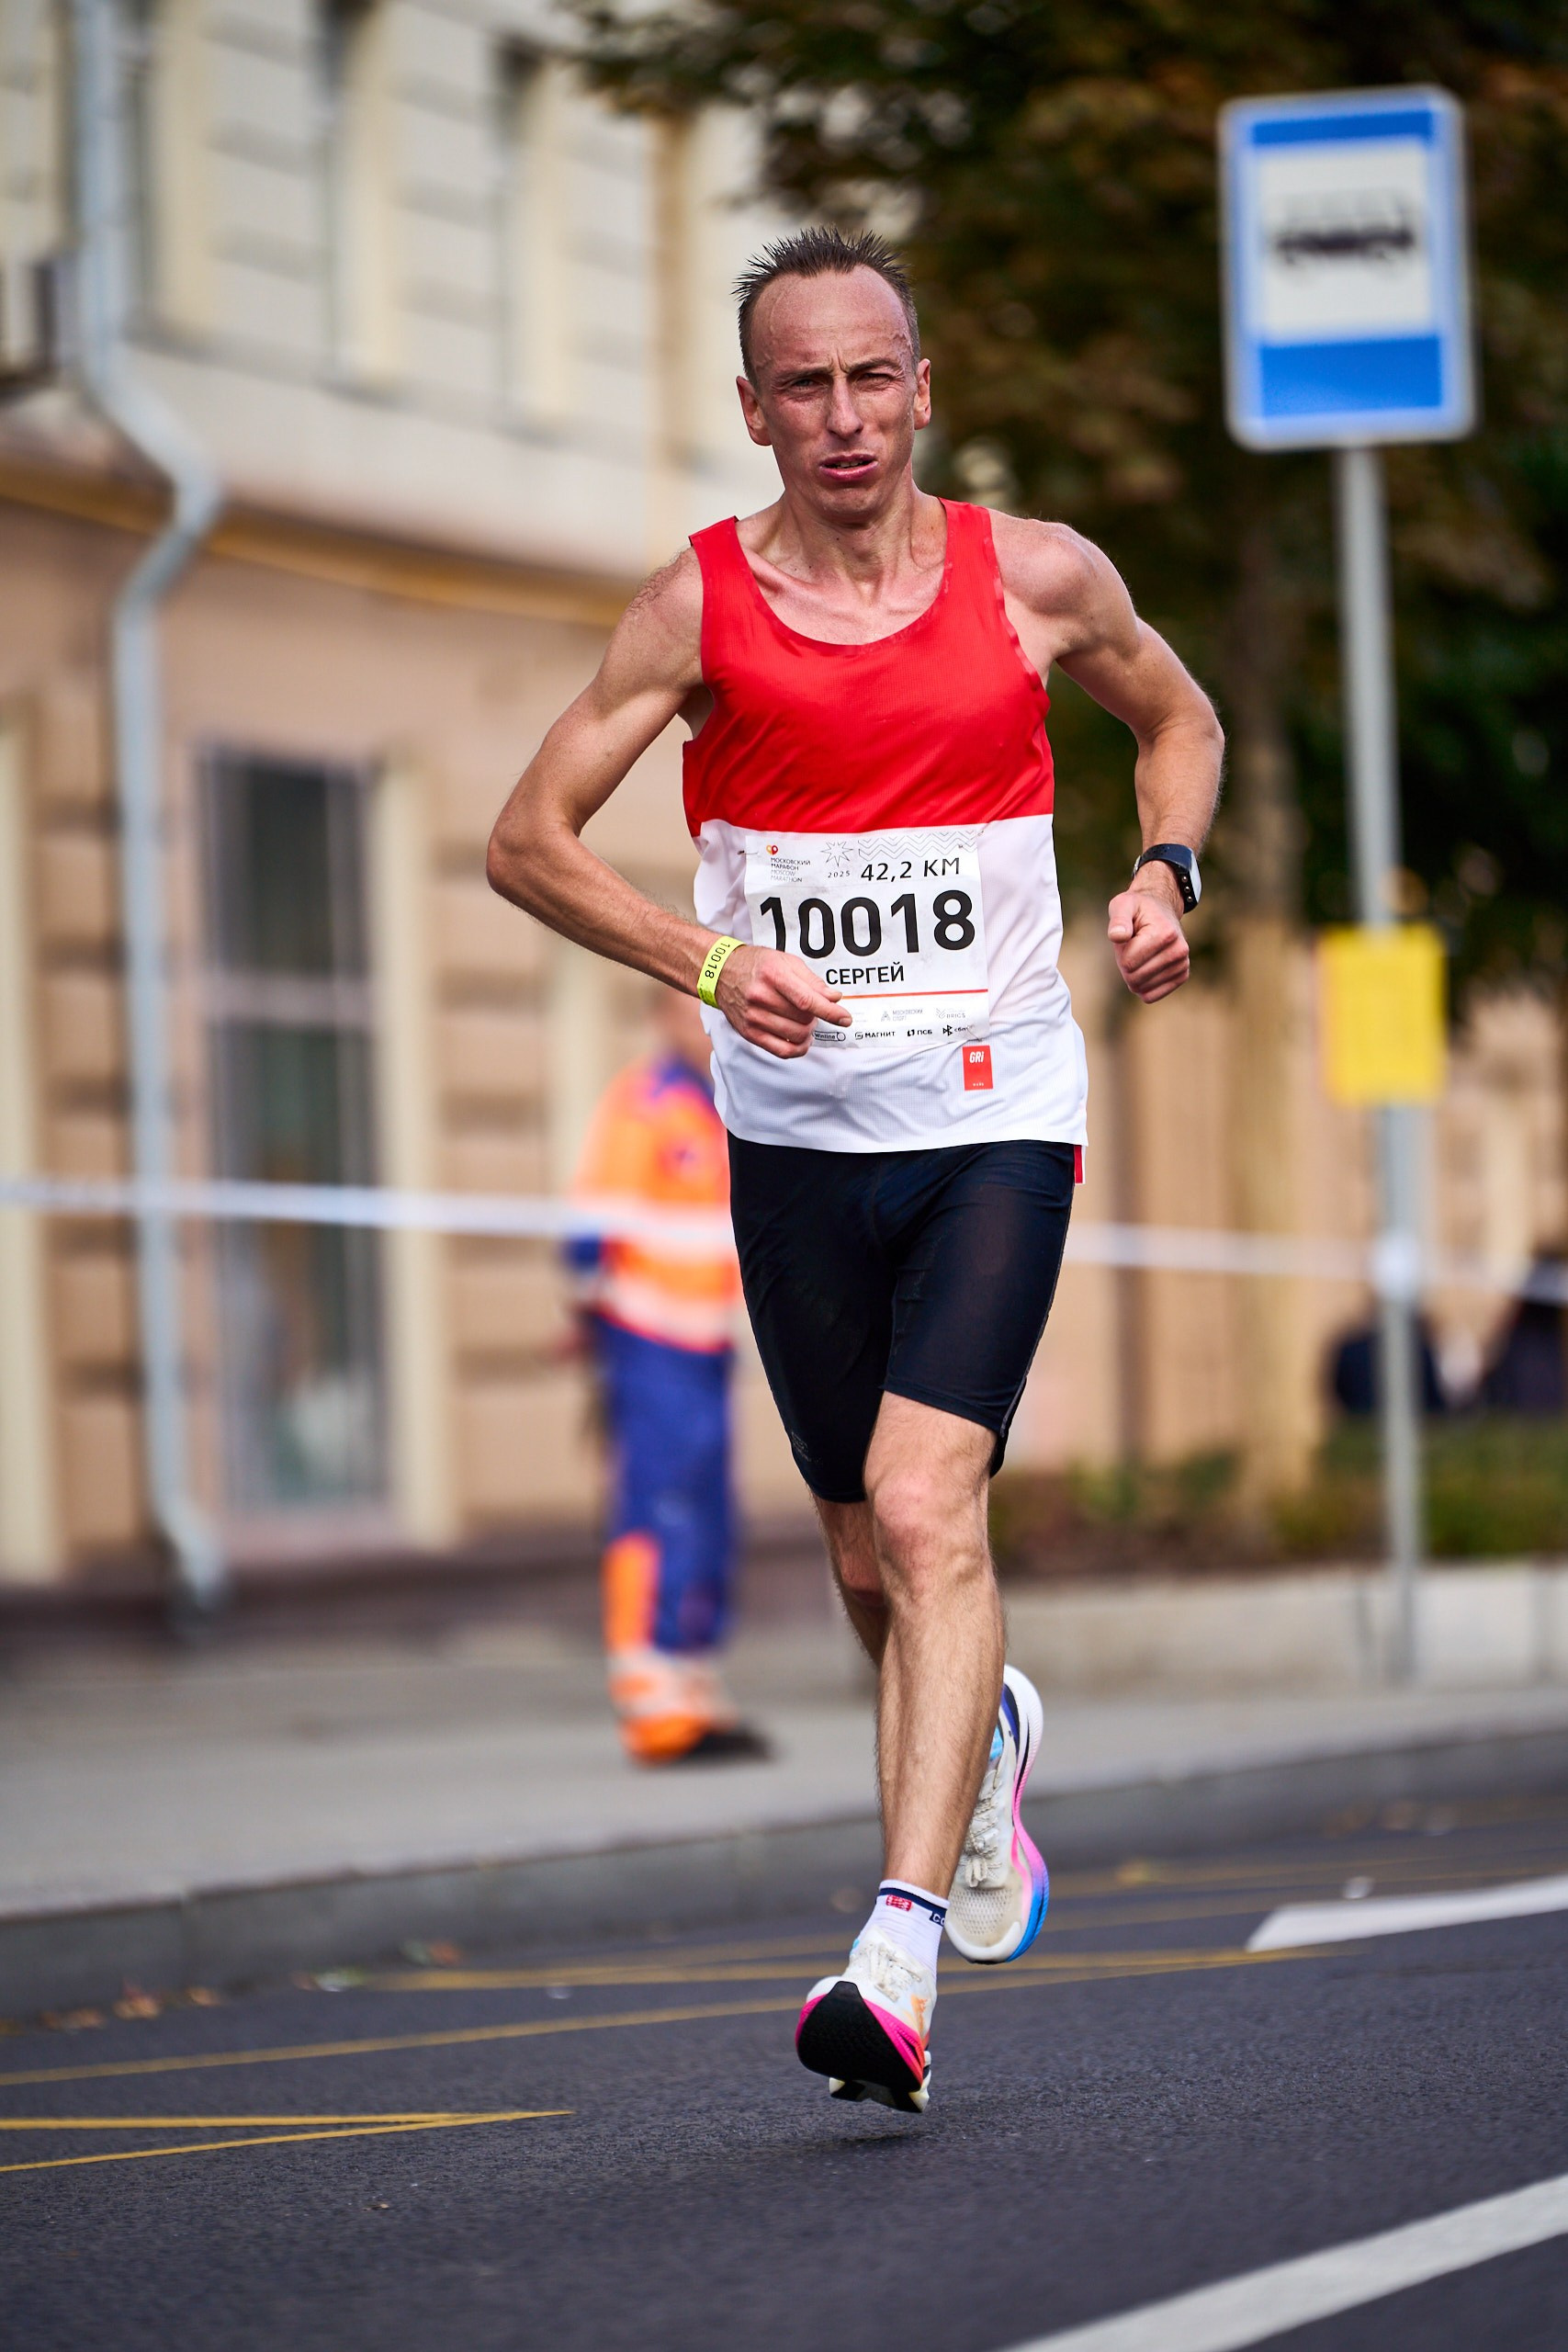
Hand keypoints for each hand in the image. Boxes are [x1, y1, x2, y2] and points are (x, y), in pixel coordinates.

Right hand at [712, 943, 850, 1057]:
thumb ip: (812, 981)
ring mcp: (753, 1017)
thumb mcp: (786, 961)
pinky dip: (798, 1049)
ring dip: (808, 1030)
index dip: (830, 1012)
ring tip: (804, 1020)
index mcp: (773, 975)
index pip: (807, 1000)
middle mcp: (761, 997)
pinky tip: (802, 1040)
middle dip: (816, 1016)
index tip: (845, 1018)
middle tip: (813, 1009)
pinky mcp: (749, 1033)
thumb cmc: (757, 965)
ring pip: (796, 1035)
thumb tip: (834, 998)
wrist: (721, 972)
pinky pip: (781, 1050)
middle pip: (803, 1018)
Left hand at [1107, 875, 1189, 1002]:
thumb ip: (1118, 920)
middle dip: (1125, 965)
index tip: (1127, 937)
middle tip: (1132, 946)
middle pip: (1134, 979)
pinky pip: (1151, 996)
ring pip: (1141, 989)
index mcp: (1165, 934)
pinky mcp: (1182, 976)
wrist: (1161, 910)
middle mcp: (1179, 950)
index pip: (1128, 963)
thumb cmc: (1137, 909)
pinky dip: (1142, 985)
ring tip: (1141, 953)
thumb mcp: (1123, 905)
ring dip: (1134, 974)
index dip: (1120, 953)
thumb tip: (1117, 936)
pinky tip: (1146, 967)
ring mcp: (1182, 965)